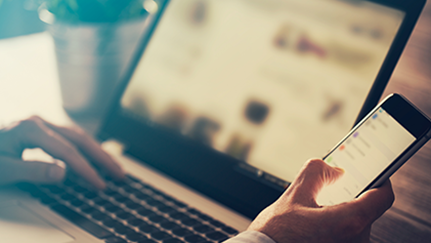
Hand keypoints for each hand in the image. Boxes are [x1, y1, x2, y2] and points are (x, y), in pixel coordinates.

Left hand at [0, 116, 124, 188]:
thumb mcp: (1, 170)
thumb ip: (31, 170)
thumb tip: (63, 173)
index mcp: (29, 129)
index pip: (66, 150)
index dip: (85, 169)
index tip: (99, 184)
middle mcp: (38, 122)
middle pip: (79, 138)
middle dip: (101, 157)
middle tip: (120, 174)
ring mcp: (41, 124)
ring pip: (78, 136)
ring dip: (98, 152)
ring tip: (115, 166)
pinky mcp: (42, 130)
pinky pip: (70, 138)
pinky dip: (86, 149)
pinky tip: (94, 157)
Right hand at [248, 159, 393, 242]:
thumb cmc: (276, 234)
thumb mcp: (294, 195)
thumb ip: (316, 173)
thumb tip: (333, 169)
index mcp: (348, 222)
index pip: (383, 197)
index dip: (380, 180)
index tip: (373, 173)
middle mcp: (355, 241)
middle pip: (367, 210)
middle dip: (352, 197)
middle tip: (334, 188)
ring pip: (356, 224)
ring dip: (343, 213)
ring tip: (319, 209)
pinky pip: (348, 237)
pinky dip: (338, 227)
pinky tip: (318, 224)